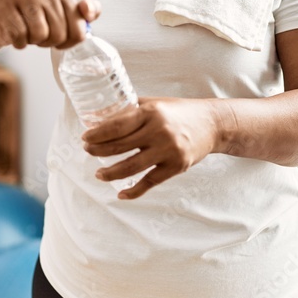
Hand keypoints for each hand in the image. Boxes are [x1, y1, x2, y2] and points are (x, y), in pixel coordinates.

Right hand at [0, 0, 99, 49]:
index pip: (79, 29)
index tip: (60, 37)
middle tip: (39, 35)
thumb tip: (89, 10)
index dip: (69, 42)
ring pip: (40, 34)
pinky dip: (18, 43)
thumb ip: (84, 14)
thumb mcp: (62, 13)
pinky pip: (20, 37)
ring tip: (27, 32)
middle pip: (59, 34)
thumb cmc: (34, 18)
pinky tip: (14, 33)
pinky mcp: (4, 6)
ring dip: (33, 41)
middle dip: (49, 42)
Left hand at [81, 97, 225, 199]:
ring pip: (131, 167)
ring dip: (110, 173)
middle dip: (98, 150)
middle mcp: (159, 131)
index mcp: (151, 112)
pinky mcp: (176, 167)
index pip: (117, 125)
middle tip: (87, 151)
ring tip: (99, 174)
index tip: (85, 137)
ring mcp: (168, 150)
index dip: (98, 134)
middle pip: (120, 146)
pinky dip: (134, 191)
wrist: (212, 124)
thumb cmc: (179, 111)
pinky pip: (149, 182)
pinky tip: (121, 194)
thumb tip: (101, 117)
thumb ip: (132, 109)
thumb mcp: (156, 103)